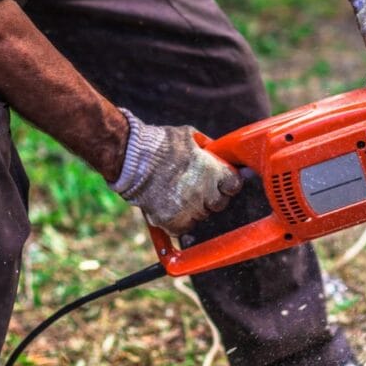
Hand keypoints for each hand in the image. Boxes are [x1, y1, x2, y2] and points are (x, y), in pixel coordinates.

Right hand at [109, 109, 241, 234]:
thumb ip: (205, 147)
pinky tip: (170, 209)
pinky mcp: (172, 221)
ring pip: (201, 216)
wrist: (131, 158)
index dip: (227, 183)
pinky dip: (178, 223)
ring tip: (178, 195)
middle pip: (219, 204)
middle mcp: (206, 192)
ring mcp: (190, 209)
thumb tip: (214, 150)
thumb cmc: (160, 144)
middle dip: (211, 197)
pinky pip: (183, 229)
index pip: (234, 185)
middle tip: (195, 188)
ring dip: (194, 209)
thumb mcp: (189, 136)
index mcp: (214, 171)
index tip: (221, 182)